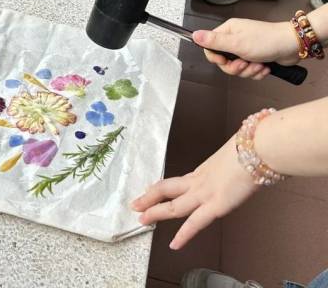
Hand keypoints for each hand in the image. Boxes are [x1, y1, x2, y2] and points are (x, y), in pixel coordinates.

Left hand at [130, 138, 257, 248]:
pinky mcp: (216, 205)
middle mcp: (199, 180)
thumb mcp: (236, 155)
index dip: (162, 188)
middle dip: (149, 197)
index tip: (150, 190)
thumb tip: (242, 163)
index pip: (178, 181)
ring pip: (173, 206)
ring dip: (155, 213)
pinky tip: (174, 244)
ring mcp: (205, 193)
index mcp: (205, 170)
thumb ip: (233, 163)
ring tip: (142, 220)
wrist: (258, 149)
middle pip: (166, 189)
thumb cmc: (253, 148)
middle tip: (134, 204)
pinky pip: (195, 223)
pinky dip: (184, 235)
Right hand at [193, 18, 299, 79]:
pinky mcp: (256, 58)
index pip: (210, 47)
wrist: (293, 46)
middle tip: (245, 64)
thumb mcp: (236, 43)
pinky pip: (248, 71)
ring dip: (248, 71)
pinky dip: (256, 72)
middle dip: (235, 68)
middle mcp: (235, 39)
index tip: (225, 61)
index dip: (216, 58)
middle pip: (223, 61)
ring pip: (236, 68)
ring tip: (259, 65)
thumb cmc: (267, 40)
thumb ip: (214, 41)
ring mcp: (246, 49)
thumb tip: (194, 35)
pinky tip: (265, 66)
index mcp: (228, 31)